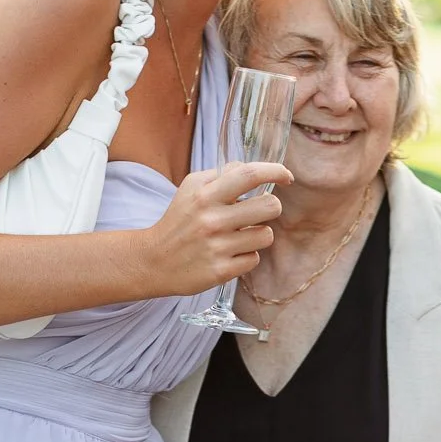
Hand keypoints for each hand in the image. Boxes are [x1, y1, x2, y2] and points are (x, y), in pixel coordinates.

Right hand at [138, 161, 288, 297]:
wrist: (153, 261)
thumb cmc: (178, 221)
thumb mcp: (191, 190)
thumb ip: (220, 176)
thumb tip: (252, 170)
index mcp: (205, 195)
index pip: (249, 175)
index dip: (275, 171)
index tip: (287, 177)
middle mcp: (212, 220)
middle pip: (269, 206)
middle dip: (271, 207)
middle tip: (259, 212)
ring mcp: (217, 247)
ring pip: (266, 235)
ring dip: (258, 234)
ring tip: (241, 235)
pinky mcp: (220, 271)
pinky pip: (253, 259)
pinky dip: (246, 255)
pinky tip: (230, 253)